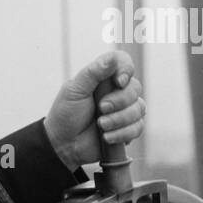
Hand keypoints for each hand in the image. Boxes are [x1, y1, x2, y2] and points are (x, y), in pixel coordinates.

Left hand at [43, 50, 145, 169]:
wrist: (63, 144)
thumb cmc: (66, 114)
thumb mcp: (74, 90)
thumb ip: (93, 73)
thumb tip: (113, 59)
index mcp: (103, 77)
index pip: (124, 62)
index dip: (126, 69)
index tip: (119, 82)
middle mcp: (117, 91)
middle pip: (135, 87)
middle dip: (118, 101)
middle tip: (100, 109)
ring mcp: (124, 110)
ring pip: (139, 109)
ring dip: (118, 119)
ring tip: (100, 125)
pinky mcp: (128, 128)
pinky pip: (138, 127)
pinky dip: (122, 133)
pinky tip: (106, 137)